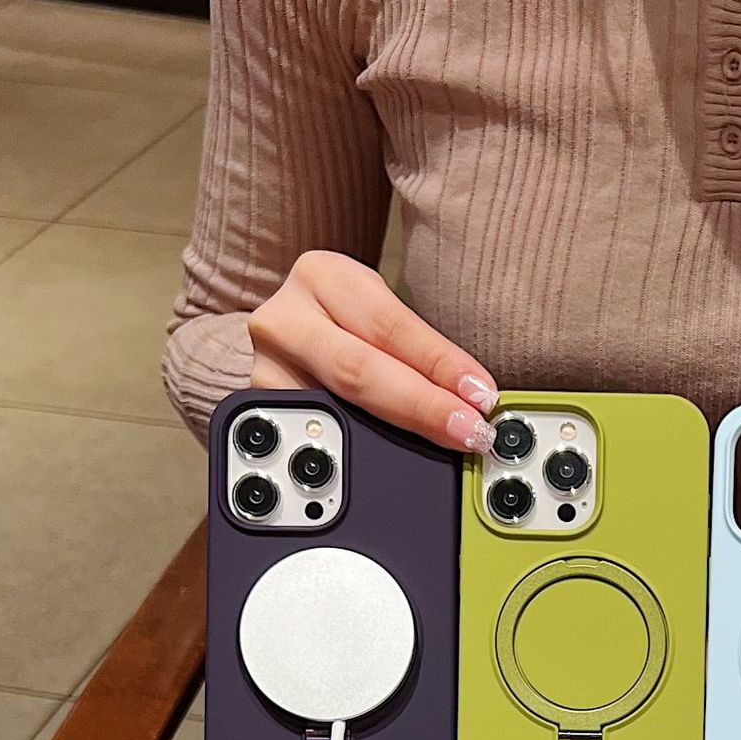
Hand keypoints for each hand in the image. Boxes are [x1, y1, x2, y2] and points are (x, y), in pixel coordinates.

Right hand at [247, 251, 499, 453]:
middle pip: (358, 370)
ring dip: (392, 436)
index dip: (438, 364)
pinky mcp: (260, 409)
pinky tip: (387, 463)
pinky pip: (313, 434)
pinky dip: (355, 452)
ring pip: (333, 408)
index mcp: (322, 276)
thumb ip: (417, 356)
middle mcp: (285, 318)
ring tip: (436, 449)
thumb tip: (471, 406)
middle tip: (468, 430)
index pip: (389, 326)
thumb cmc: (353, 326)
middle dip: (421, 406)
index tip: (480, 395)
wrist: (296, 335)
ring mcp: (266, 367)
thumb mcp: (384, 320)